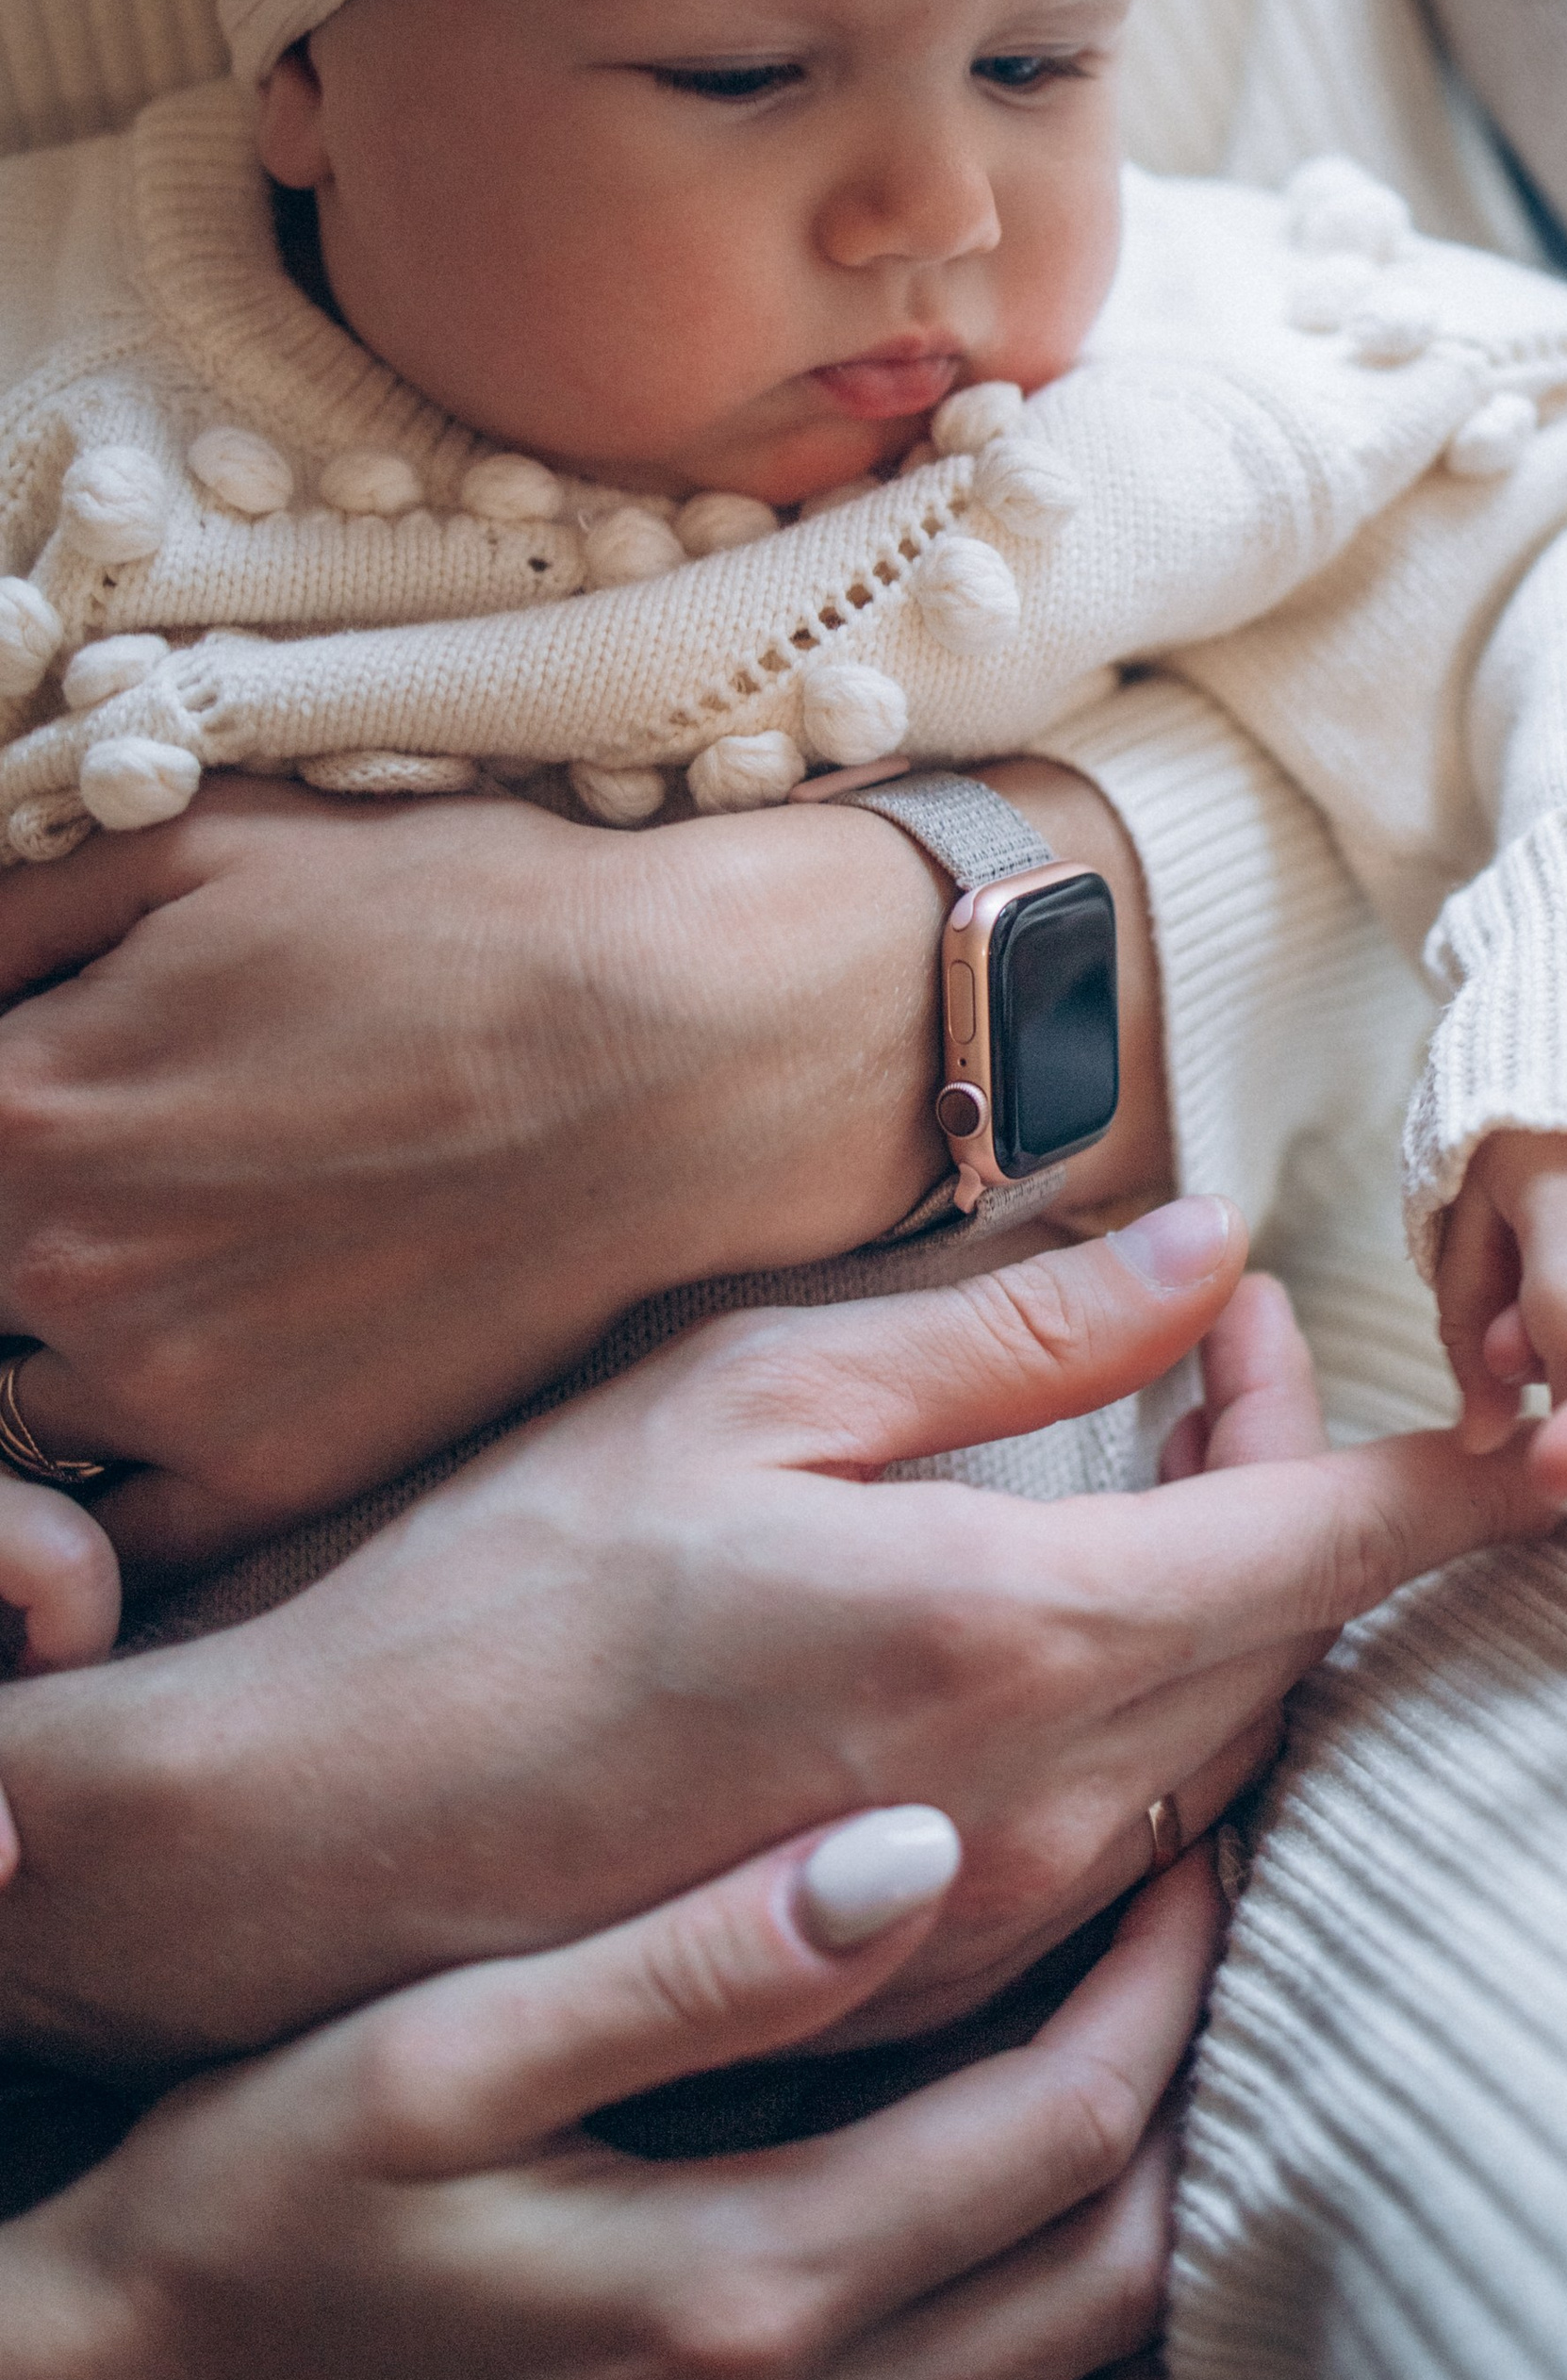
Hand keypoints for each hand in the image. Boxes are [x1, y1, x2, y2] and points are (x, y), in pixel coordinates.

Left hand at [0, 756, 1164, 1542]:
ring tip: (169, 1265)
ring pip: (9, 1414)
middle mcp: (63, 1273)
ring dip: (42, 1351)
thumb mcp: (209, 843)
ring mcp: (165, 1397)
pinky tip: (169, 1383)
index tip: (36, 1132)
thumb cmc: (460, 919)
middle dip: (13, 1246)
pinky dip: (90, 1500)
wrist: (688, 1053)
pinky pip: (105, 1535)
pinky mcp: (270, 1479)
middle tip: (125, 1188)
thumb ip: (9, 914)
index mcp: (22, 1112)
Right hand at [0, 1206, 1546, 2069]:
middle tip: (1239, 1333)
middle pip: (1300, 1626)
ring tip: (1176, 1429)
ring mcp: (1008, 1905)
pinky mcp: (951, 1967)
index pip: (1338, 1545)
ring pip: (1231, 1722)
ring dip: (1245, 1572)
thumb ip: (1016, 1331)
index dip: (1495, 1476)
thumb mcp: (753, 1388)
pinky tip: (1095, 1589)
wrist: (337, 1850)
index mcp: (1016, 1627)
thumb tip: (1210, 1245)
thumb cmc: (516, 1591)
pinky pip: (1142, 1813)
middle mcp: (1050, 1793)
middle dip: (1323, 1468)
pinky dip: (1168, 1683)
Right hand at [0, 1804, 1210, 2379]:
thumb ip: (689, 1962)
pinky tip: (1058, 2290)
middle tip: (1193, 1912)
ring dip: (1160, 2241)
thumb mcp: (436, 2058)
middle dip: (1193, 2068)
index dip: (1163, 1963)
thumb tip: (917, 1851)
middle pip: (1112, 2258)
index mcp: (741, 2286)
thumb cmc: (252, 2221)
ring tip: (1166, 2076)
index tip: (1185, 1829)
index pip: (1066, 2118)